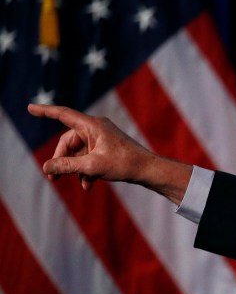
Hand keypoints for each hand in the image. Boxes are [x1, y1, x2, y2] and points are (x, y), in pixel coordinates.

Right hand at [28, 104, 191, 203]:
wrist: (149, 170)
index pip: (63, 114)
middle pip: (68, 141)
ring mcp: (102, 139)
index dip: (45, 111)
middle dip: (61, 160)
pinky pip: (89, 157)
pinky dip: (86, 170)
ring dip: (75, 168)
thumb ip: (67, 166)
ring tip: (79, 183)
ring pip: (78, 152)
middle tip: (53, 178)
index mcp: (92, 125)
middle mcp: (96, 129)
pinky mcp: (106, 149)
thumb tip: (46, 167)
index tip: (29, 108)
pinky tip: (89, 185)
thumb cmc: (124, 164)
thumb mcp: (92, 166)